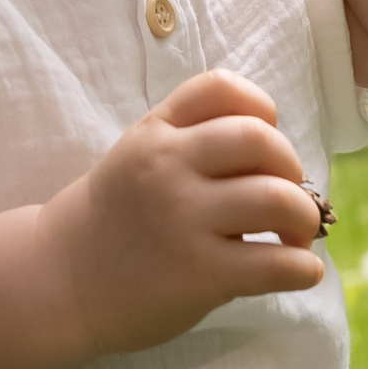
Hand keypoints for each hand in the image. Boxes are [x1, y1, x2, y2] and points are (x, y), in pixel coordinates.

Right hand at [34, 70, 326, 356]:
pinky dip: (303, 268)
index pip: (222, 88)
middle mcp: (167, 167)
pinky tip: (299, 271)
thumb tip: (281, 161)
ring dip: (304, 218)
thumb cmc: (117, 219)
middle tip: (288, 197)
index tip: (265, 145)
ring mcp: (182, 219)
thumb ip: (193, 140)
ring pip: (277, 199)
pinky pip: (275, 264)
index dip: (262, 108)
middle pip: (260, 140)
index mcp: (155, 132)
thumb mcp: (139, 155)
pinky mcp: (197, 274)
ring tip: (297, 237)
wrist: (62, 280)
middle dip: (292, 167)